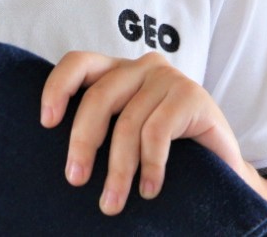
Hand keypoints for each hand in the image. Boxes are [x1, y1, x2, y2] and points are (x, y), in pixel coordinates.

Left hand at [41, 50, 244, 214]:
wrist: (220, 168)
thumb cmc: (164, 153)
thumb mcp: (125, 134)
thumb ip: (100, 127)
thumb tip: (55, 154)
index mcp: (119, 71)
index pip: (79, 63)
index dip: (58, 87)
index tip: (46, 123)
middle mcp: (142, 66)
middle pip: (99, 96)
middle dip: (83, 141)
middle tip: (76, 179)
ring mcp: (169, 77)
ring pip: (128, 121)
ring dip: (118, 169)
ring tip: (112, 203)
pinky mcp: (192, 94)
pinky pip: (158, 132)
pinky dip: (150, 166)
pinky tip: (150, 190)